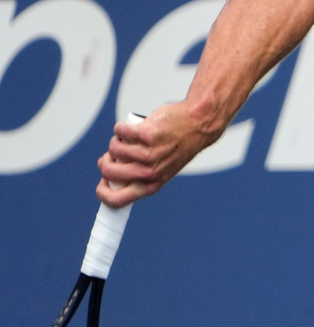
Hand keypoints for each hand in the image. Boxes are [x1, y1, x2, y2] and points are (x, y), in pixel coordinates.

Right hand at [96, 102, 214, 207]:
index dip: (102, 194)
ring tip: (131, 138)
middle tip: (117, 153)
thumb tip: (104, 167)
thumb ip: (136, 172)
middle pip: (108, 172)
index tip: (102, 183)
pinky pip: (120, 131)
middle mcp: (149, 173)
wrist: (198, 125)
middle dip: (107, 160)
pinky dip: (122, 127)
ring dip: (117, 141)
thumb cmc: (176, 146)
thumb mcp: (161, 168)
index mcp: (151, 185)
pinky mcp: (147, 134)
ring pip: (113, 149)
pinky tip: (133, 127)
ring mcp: (148, 154)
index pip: (117, 201)